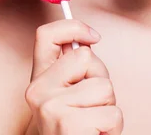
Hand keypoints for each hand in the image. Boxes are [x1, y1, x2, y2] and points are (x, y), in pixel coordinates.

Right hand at [25, 19, 123, 134]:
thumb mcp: (70, 96)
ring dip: (108, 109)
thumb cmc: (75, 130)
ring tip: (93, 124)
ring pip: (105, 88)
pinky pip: (112, 114)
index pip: (46, 35)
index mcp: (39, 79)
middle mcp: (37, 91)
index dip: (73, 27)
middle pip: (88, 59)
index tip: (93, 37)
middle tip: (90, 107)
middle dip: (101, 81)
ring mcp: (50, 107)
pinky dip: (112, 128)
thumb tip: (89, 42)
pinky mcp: (68, 124)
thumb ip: (75, 71)